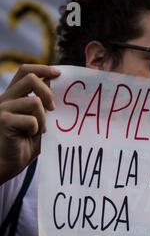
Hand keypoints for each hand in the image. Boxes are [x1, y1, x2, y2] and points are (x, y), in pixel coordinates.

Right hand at [0, 64, 59, 183]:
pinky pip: (31, 119)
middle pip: (30, 78)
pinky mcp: (4, 121)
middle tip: (53, 109)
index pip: (25, 72)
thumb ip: (42, 107)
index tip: (59, 73)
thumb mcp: (36, 124)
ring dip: (43, 118)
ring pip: (34, 101)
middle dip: (48, 92)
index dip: (43, 69)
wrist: (4, 167)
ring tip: (38, 131)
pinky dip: (36, 129)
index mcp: (13, 98)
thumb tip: (53, 86)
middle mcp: (5, 99)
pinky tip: (28, 137)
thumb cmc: (20, 148)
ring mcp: (2, 109)